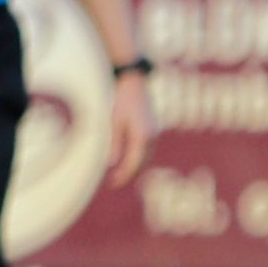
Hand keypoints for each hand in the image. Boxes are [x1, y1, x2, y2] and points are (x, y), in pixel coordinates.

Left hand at [106, 69, 152, 185]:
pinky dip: (138, 158)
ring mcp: (155, 133)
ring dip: (134, 167)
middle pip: (141, 164)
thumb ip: (114, 145)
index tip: (112, 183)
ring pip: (145, 158)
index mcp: (143, 137)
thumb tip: (113, 165)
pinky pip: (147, 150)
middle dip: (128, 174)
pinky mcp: (153, 129)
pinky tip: (128, 160)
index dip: (123, 176)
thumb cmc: (122, 101)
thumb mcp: (114, 123)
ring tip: (119, 174)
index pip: (133, 164)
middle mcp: (152, 137)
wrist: (133, 83)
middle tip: (113, 182)